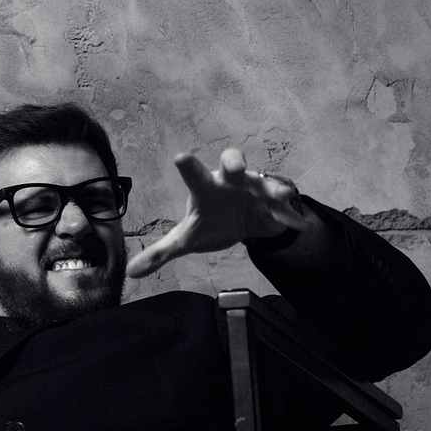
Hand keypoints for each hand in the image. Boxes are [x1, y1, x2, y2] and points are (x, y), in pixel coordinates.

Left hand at [125, 148, 313, 279]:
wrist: (244, 224)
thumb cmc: (212, 222)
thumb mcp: (187, 239)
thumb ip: (160, 253)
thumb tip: (132, 273)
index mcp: (206, 188)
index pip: (194, 175)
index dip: (188, 166)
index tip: (180, 157)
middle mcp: (231, 182)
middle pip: (233, 161)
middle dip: (235, 161)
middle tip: (235, 168)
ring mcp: (256, 190)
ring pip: (265, 180)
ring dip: (273, 188)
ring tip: (279, 196)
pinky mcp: (276, 203)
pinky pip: (286, 206)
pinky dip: (292, 214)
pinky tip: (299, 224)